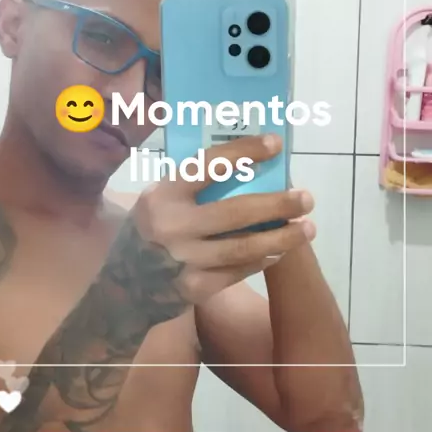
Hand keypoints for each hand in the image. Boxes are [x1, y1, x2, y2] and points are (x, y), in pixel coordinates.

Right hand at [120, 133, 315, 307]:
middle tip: (306, 198)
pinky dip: (263, 260)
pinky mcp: (194, 288)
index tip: (275, 144)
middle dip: (277, 204)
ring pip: (243, 248)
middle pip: (235, 212)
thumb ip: (192, 186)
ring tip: (308, 228)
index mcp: (163, 195)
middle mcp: (172, 226)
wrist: (124, 287)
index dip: (244, 152)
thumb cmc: (150, 230)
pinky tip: (280, 251)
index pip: (208, 166)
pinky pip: (238, 271)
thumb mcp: (158, 200)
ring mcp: (184, 260)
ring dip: (281, 237)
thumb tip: (247, 162)